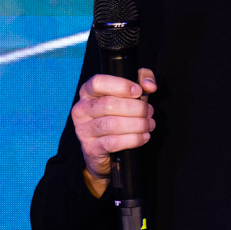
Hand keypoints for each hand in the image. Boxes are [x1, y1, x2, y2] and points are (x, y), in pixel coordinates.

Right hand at [72, 68, 156, 196]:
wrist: (103, 149)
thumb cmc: (116, 115)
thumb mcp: (128, 94)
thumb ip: (141, 80)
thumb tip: (149, 86)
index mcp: (87, 92)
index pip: (98, 82)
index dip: (121, 85)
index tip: (138, 91)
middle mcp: (81, 109)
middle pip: (109, 104)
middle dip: (136, 108)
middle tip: (149, 112)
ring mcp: (83, 130)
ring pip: (112, 124)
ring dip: (137, 124)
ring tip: (148, 124)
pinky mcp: (91, 148)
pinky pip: (114, 142)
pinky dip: (134, 139)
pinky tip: (144, 136)